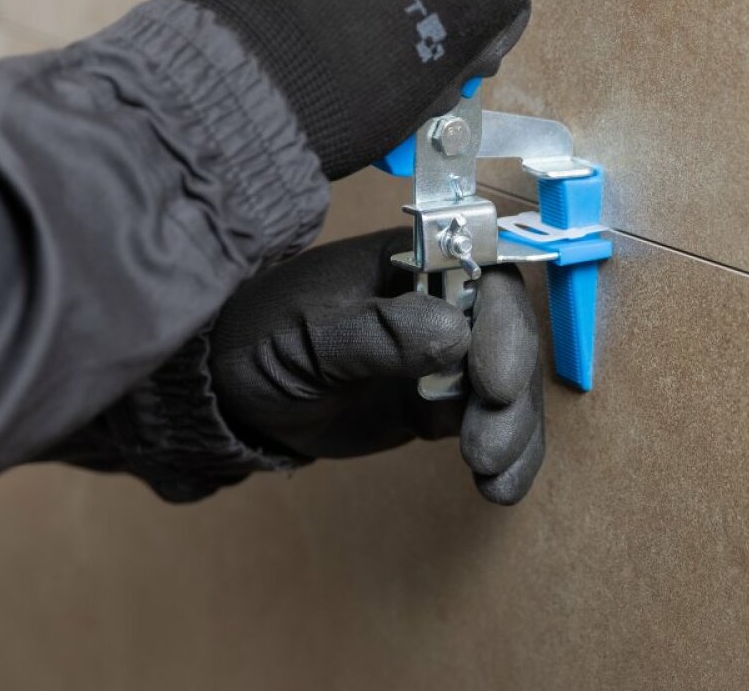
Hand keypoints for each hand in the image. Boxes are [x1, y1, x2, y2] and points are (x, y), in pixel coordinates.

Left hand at [208, 229, 544, 503]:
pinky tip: (497, 489)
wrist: (234, 397)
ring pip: (508, 384)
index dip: (502, 322)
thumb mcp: (308, 335)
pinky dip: (506, 455)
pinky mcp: (439, 403)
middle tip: (483, 445)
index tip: (491, 379)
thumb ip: (375, 332)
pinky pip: (489, 422)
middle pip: (508, 332)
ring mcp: (443, 354)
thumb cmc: (260, 342)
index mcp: (408, 260)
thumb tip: (454, 332)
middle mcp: (438, 300)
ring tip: (490, 476)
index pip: (483, 272)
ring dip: (515, 430)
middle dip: (509, 391)